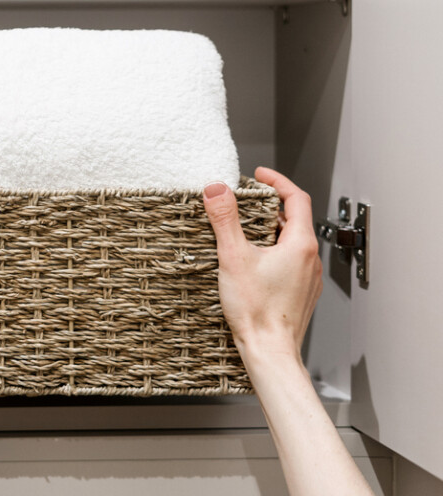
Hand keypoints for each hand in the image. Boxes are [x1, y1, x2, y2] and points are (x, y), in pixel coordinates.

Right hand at [203, 166, 322, 367]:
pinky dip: (272, 251)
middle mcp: (310, 260)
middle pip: (293, 219)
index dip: (277, 181)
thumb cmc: (257, 312)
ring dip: (269, 230)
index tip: (259, 175)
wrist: (270, 352)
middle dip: (268, 205)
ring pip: (291, 242)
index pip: (296, 198)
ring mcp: (307, 278)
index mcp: (300, 245)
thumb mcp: (233, 257)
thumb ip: (225, 220)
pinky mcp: (300, 293)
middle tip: (244, 201)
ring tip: (244, 230)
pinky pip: (290, 262)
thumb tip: (218, 190)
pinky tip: (251, 262)